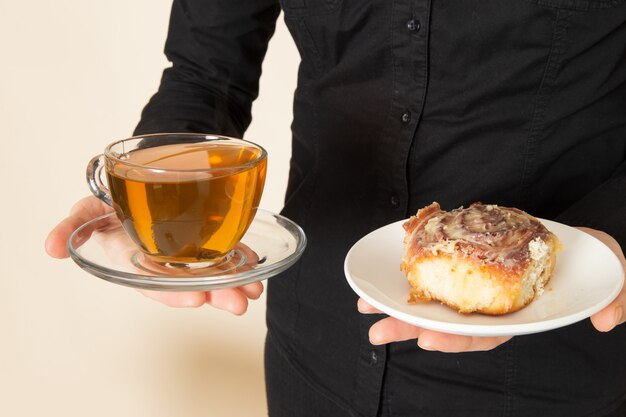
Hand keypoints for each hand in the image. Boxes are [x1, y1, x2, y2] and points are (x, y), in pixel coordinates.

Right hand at [44, 196, 263, 314]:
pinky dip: (241, 260)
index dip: (173, 292)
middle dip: (216, 294)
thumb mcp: (88, 210)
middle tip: (239, 303)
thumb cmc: (111, 199)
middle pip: (192, 283)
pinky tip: (257, 269)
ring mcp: (189, 251)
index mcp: (138, 262)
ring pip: (213, 271)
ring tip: (255, 291)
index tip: (195, 297)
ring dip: (235, 283)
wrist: (138, 178)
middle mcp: (166, 262)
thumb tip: (50, 246)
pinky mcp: (207, 236)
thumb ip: (73, 224)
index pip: (156, 284)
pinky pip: (225, 251)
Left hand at [357, 226, 625, 351]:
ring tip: (365, 309)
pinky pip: (436, 270)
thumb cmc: (594, 262)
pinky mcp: (468, 260)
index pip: (488, 335)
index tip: (431, 339)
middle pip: (451, 323)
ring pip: (436, 301)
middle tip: (379, 332)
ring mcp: (480, 284)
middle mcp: (495, 305)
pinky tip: (381, 279)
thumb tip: (607, 320)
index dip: (459, 340)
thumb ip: (616, 297)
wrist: (580, 241)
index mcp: (521, 315)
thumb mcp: (615, 276)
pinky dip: (409, 276)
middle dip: (414, 329)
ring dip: (400, 307)